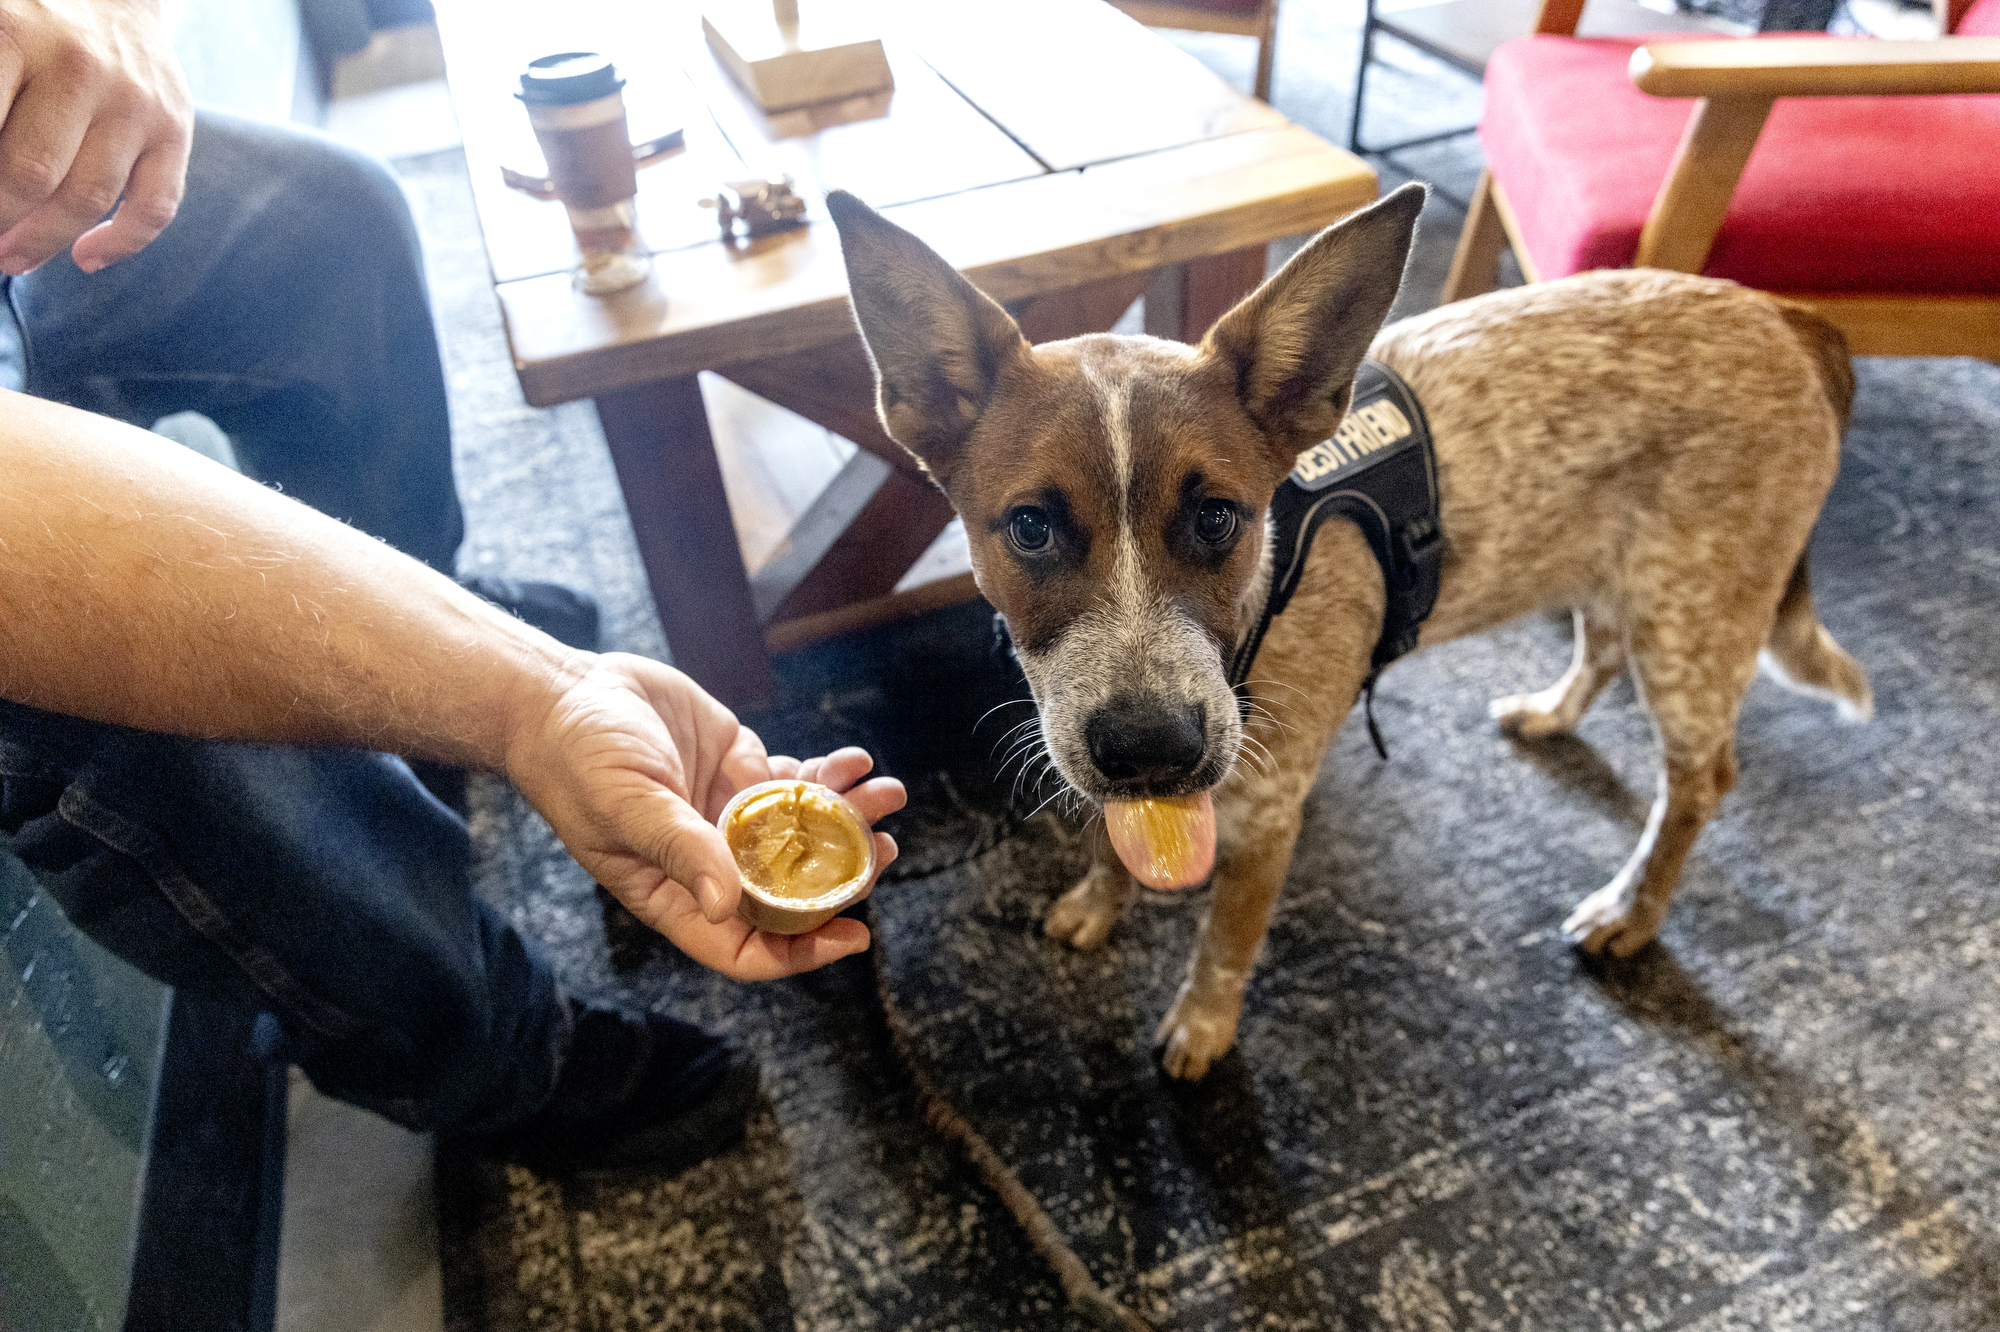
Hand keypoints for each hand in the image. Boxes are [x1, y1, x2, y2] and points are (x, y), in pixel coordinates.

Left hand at [0, 0, 192, 273]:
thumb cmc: (28, 29)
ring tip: (12, 258)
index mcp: (13, 34)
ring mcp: (135, 102)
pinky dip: (122, 243)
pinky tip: (85, 258)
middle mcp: (80, 68)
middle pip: (31, 175)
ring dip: (42, 242)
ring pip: (87, 199)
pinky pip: (155, 207)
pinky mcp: (175, 129)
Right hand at [501, 653, 903, 980]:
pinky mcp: (739, 768)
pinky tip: (855, 759)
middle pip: (790, 891)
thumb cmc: (576, 758)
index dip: (801, 950)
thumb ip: (679, 850)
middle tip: (886, 850)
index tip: (854, 934)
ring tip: (888, 793)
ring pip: (803, 834)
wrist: (562, 693)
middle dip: (843, 875)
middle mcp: (710, 862)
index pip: (746, 945)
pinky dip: (830, 774)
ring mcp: (727, 815)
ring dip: (849, 819)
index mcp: (677, 893)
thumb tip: (725, 907)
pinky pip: (796, 783)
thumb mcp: (626, 806)